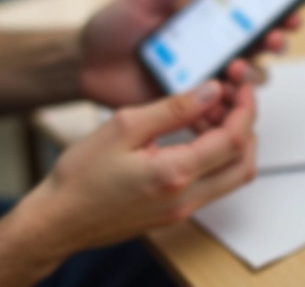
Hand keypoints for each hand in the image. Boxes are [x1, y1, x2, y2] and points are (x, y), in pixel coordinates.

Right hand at [22, 80, 257, 252]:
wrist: (57, 219)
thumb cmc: (80, 176)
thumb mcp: (124, 126)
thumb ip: (173, 108)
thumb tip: (212, 91)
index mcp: (175, 174)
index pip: (233, 140)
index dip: (245, 109)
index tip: (242, 86)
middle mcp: (186, 199)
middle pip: (244, 163)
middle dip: (247, 126)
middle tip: (233, 99)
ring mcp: (182, 210)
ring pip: (231, 176)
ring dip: (232, 142)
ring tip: (208, 111)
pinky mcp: (175, 212)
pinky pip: (211, 183)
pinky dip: (214, 156)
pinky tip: (192, 132)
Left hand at [78, 0, 300, 108]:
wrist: (84, 64)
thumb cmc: (112, 26)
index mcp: (207, 17)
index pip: (252, 14)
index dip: (278, 14)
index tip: (290, 13)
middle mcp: (212, 46)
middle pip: (260, 47)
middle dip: (273, 43)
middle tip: (270, 39)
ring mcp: (203, 75)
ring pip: (247, 79)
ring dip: (250, 74)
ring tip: (233, 68)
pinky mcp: (191, 102)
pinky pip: (220, 108)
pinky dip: (226, 105)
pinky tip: (221, 99)